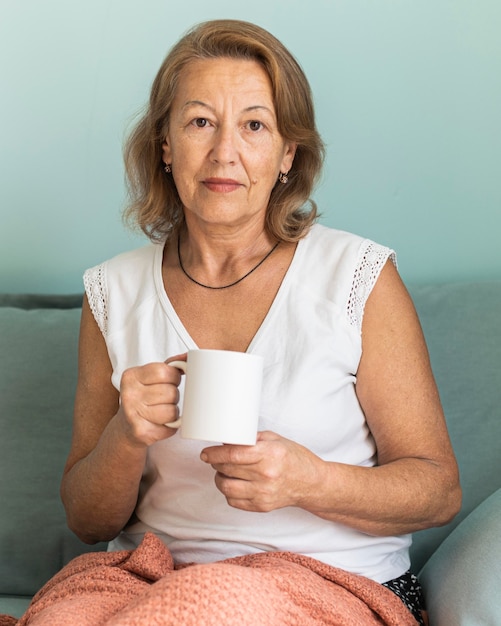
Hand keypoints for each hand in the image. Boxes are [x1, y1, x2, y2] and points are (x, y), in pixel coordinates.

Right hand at [118, 354, 185, 446]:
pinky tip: (159, 423)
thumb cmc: (144, 398)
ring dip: (173, 412)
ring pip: (173, 410)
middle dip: (173, 396)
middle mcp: (129, 394)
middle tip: (163, 400)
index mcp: (131, 376)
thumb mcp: (151, 377)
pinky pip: (170, 426)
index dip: (174, 377)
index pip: (165, 371)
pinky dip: (170, 426)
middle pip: (171, 392)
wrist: (126, 427)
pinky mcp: (140, 431)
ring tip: (161, 412)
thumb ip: (170, 365)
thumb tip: (189, 356)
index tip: (169, 382)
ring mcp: (133, 413)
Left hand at [200, 431, 322, 512]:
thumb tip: (228, 439)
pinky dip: (229, 492)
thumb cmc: (296, 459)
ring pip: (226, 487)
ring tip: (224, 471)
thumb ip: (252, 439)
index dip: (214, 453)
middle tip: (214, 458)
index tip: (206, 453)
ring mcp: (263, 493)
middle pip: (227, 469)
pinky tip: (235, 483)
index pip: (233, 454)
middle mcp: (266, 475)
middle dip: (216, 462)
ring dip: (220, 478)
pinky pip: (234, 501)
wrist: (312, 483)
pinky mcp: (261, 507)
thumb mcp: (276, 440)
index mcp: (269, 454)